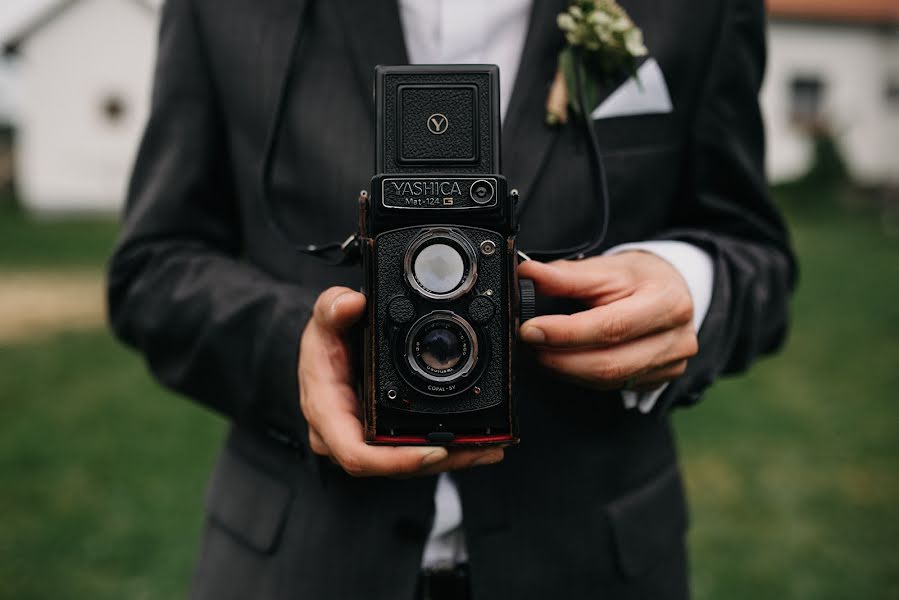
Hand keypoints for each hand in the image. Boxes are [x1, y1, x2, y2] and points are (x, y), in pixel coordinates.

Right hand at [298, 287, 503, 476]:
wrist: (325, 353)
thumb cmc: (323, 342)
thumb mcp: (324, 319)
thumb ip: (332, 308)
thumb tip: (350, 303)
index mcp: (328, 414)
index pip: (359, 453)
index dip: (398, 460)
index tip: (434, 450)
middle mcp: (344, 437)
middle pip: (393, 465)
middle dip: (438, 461)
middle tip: (480, 449)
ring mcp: (365, 443)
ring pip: (408, 464)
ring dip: (450, 459)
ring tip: (489, 447)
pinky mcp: (383, 441)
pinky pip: (412, 452)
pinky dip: (446, 450)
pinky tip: (476, 444)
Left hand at [517, 252, 697, 391]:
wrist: (671, 290)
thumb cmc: (641, 278)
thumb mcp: (606, 268)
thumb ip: (566, 275)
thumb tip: (529, 274)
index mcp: (668, 304)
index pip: (610, 326)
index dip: (565, 332)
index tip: (530, 329)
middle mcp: (676, 340)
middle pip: (609, 363)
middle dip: (560, 359)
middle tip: (529, 344)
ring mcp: (671, 365)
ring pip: (608, 381)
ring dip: (566, 370)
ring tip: (540, 352)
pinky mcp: (659, 381)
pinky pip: (612, 387)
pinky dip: (581, 376)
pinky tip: (563, 362)